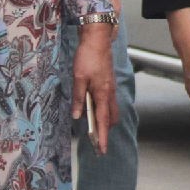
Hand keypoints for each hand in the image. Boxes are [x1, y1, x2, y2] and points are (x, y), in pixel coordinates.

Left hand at [73, 24, 117, 154]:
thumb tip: (78, 115)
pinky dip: (104, 109)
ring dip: (104, 120)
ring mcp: (111, 88)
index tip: (102, 150)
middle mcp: (110, 93)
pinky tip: (94, 108)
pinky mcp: (109, 83)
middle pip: (111, 118)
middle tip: (96, 140)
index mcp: (103, 94)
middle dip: (105, 130)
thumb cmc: (87, 57)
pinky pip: (109, 101)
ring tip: (93, 126)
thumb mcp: (78, 78)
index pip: (103, 121)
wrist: (98, 39)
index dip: (102, 136)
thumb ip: (78, 98)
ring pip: (111, 110)